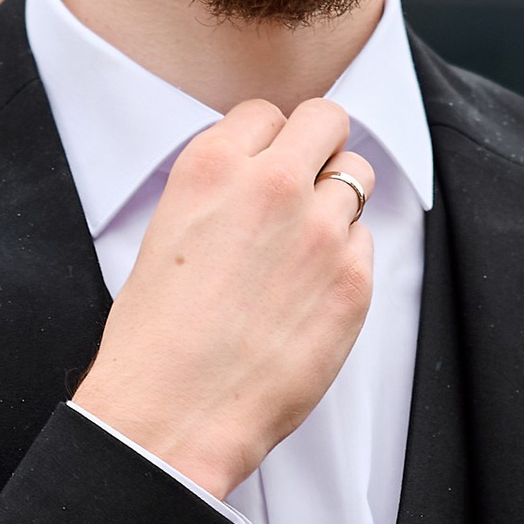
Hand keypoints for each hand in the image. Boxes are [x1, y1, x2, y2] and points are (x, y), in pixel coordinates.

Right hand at [75, 99, 374, 501]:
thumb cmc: (157, 338)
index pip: (266, 112)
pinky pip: (366, 244)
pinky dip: (346, 261)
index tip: (268, 166)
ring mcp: (320, 231)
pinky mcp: (353, 281)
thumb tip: (257, 180)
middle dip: (318, 146)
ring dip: (338, 203)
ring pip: (357, 178)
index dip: (270, 141)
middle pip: (325, 120)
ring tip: (306, 249)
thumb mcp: (169, 234)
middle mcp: (272, 185)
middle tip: (306, 185)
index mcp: (213, 166)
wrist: (174, 411)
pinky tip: (309, 296)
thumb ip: (221, 193)